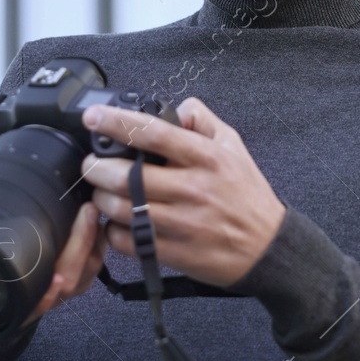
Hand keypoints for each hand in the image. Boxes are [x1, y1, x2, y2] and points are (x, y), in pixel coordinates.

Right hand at [0, 163, 108, 327]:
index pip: (32, 304)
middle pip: (68, 284)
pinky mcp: (73, 275)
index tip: (57, 278)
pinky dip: (96, 248)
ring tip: (91, 214)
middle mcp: (37, 296)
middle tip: (84, 213)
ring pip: (84, 276)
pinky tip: (99, 226)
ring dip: (91, 246)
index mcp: (11, 295)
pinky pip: (91, 268)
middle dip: (80, 250)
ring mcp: (58, 288)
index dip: (46, 297)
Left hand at [78, 98, 285, 287]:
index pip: (154, 133)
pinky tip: (117, 221)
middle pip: (128, 176)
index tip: (93, 117)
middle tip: (91, 163)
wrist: (268, 247)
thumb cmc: (246, 195)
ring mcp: (184, 223)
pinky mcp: (175, 252)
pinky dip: (113, 230)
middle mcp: (194, 189)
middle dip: (97, 168)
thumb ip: (201, 120)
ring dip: (101, 199)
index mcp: (207, 158)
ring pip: (123, 209)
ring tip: (101, 191)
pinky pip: (129, 241)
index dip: (118, 123)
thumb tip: (172, 108)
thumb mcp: (233, 146)